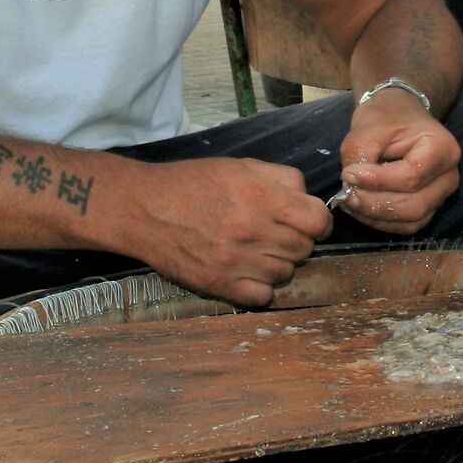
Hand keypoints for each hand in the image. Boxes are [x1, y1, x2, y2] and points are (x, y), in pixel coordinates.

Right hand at [123, 158, 331, 307]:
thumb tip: (309, 199)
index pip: (318, 221)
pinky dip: (261, 286)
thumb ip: (282, 178)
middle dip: (296, 240)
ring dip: (277, 263)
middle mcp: (252, 231)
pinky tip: (247, 270)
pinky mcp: (219, 284)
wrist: (144, 208)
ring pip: (286, 273)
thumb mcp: (240, 166)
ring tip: (255, 249)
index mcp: (261, 197)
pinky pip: (264, 296)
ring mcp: (236, 261)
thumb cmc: (193, 184)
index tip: (307, 222)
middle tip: (273, 233)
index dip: (317, 222)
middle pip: (304, 249)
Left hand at [335, 93, 460, 235]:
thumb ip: (360, 153)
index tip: (347, 174)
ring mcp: (441, 195)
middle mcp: (448, 176)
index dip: (377, 181)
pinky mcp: (428, 208)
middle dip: (375, 204)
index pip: (411, 176)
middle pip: (414, 204)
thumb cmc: (388, 117)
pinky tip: (361, 209)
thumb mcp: (369, 125)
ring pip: (411, 220)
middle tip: (346, 194)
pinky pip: (407, 226)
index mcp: (442, 148)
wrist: (400, 117)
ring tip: (350, 201)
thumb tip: (351, 185)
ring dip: (376, 216)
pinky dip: (381, 222)